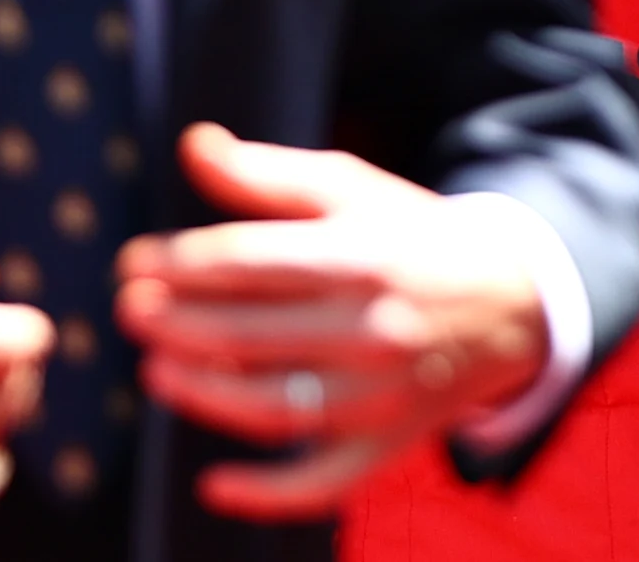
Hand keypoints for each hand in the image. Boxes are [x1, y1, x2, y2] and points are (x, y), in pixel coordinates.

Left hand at [118, 123, 550, 521]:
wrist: (510, 300)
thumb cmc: (411, 236)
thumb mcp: (351, 190)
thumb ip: (267, 173)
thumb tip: (193, 145)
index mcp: (360, 257)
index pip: (250, 262)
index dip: (180, 263)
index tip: (133, 262)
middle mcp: (372, 329)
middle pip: (250, 334)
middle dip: (175, 323)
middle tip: (127, 311)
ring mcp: (380, 394)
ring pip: (274, 407)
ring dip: (202, 394)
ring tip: (154, 371)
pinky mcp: (387, 443)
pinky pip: (321, 482)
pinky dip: (266, 493)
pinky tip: (213, 484)